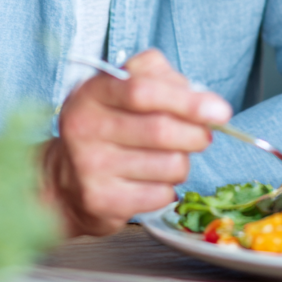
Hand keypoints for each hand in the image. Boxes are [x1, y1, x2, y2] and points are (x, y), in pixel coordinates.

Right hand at [42, 49, 231, 235]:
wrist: (62, 180)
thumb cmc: (105, 126)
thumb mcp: (121, 89)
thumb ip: (160, 79)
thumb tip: (205, 100)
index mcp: (92, 92)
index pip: (143, 90)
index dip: (187, 100)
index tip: (220, 110)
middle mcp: (85, 127)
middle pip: (161, 129)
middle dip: (196, 134)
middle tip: (203, 136)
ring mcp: (90, 167)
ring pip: (169, 165)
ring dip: (183, 162)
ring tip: (169, 158)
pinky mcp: (101, 202)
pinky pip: (161, 195)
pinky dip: (168, 188)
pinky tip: (151, 180)